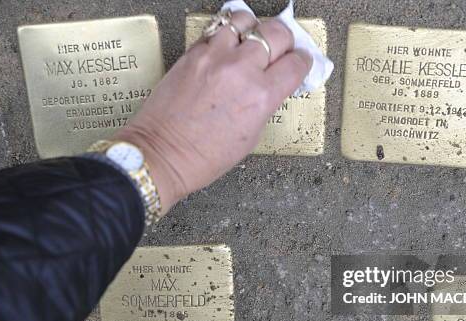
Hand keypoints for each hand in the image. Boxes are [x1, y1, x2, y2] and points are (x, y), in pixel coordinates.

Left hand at [114, 11, 312, 212]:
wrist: (163, 153)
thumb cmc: (203, 155)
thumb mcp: (252, 136)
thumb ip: (266, 103)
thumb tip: (274, 84)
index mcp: (261, 97)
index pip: (296, 64)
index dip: (302, 63)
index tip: (299, 63)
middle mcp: (240, 70)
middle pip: (277, 32)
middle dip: (285, 41)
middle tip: (281, 50)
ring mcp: (214, 57)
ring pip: (246, 19)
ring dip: (253, 30)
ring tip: (251, 42)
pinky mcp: (193, 53)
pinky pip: (217, 29)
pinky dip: (227, 35)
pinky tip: (227, 48)